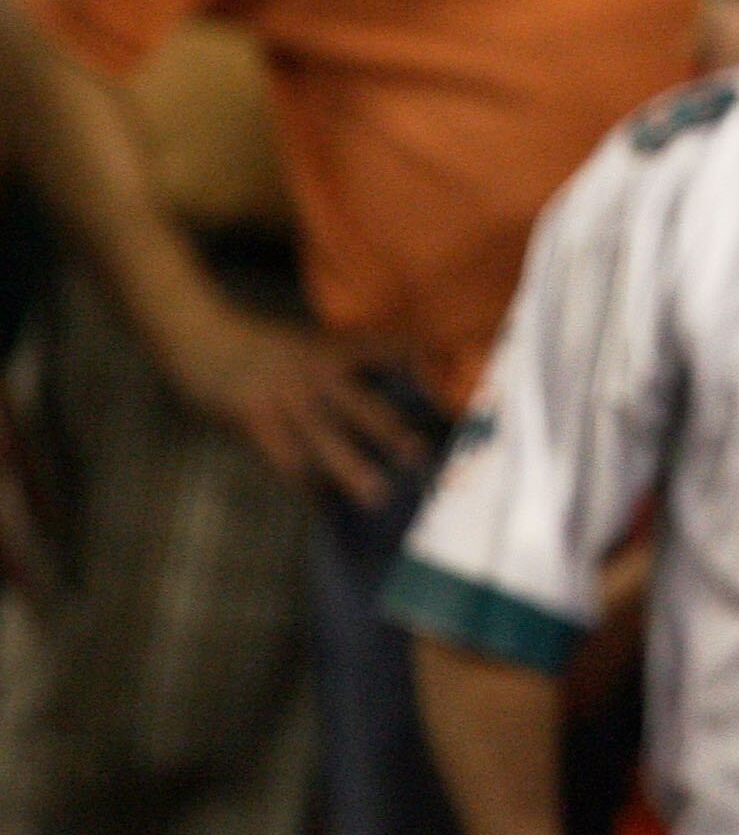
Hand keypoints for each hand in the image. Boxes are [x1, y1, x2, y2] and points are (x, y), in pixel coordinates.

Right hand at [156, 296, 422, 505]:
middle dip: (390, 431)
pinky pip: (282, 456)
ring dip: (350, 469)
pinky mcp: (252, 417)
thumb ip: (331, 366)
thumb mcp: (298, 343)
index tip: (446, 374)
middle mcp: (311, 371)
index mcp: (326, 349)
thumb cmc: (251, 343)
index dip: (413, 357)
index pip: (379, 348)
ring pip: (323, 438)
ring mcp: (282, 396)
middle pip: (359, 404)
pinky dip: (302, 482)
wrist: (196, 331)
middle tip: (421, 457)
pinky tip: (320, 503)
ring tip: (376, 496)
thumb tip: (368, 398)